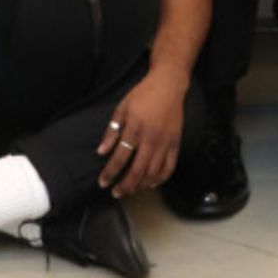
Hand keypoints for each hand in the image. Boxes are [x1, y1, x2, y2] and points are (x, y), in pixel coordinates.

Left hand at [96, 68, 186, 196]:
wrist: (168, 85)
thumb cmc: (144, 94)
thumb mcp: (122, 107)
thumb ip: (112, 130)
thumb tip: (102, 151)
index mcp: (135, 128)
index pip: (120, 157)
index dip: (110, 173)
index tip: (103, 183)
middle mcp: (151, 138)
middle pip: (137, 170)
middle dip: (125, 185)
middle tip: (116, 193)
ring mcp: (165, 142)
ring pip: (153, 173)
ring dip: (140, 185)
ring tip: (131, 190)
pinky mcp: (175, 143)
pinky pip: (169, 167)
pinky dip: (160, 179)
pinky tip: (151, 183)